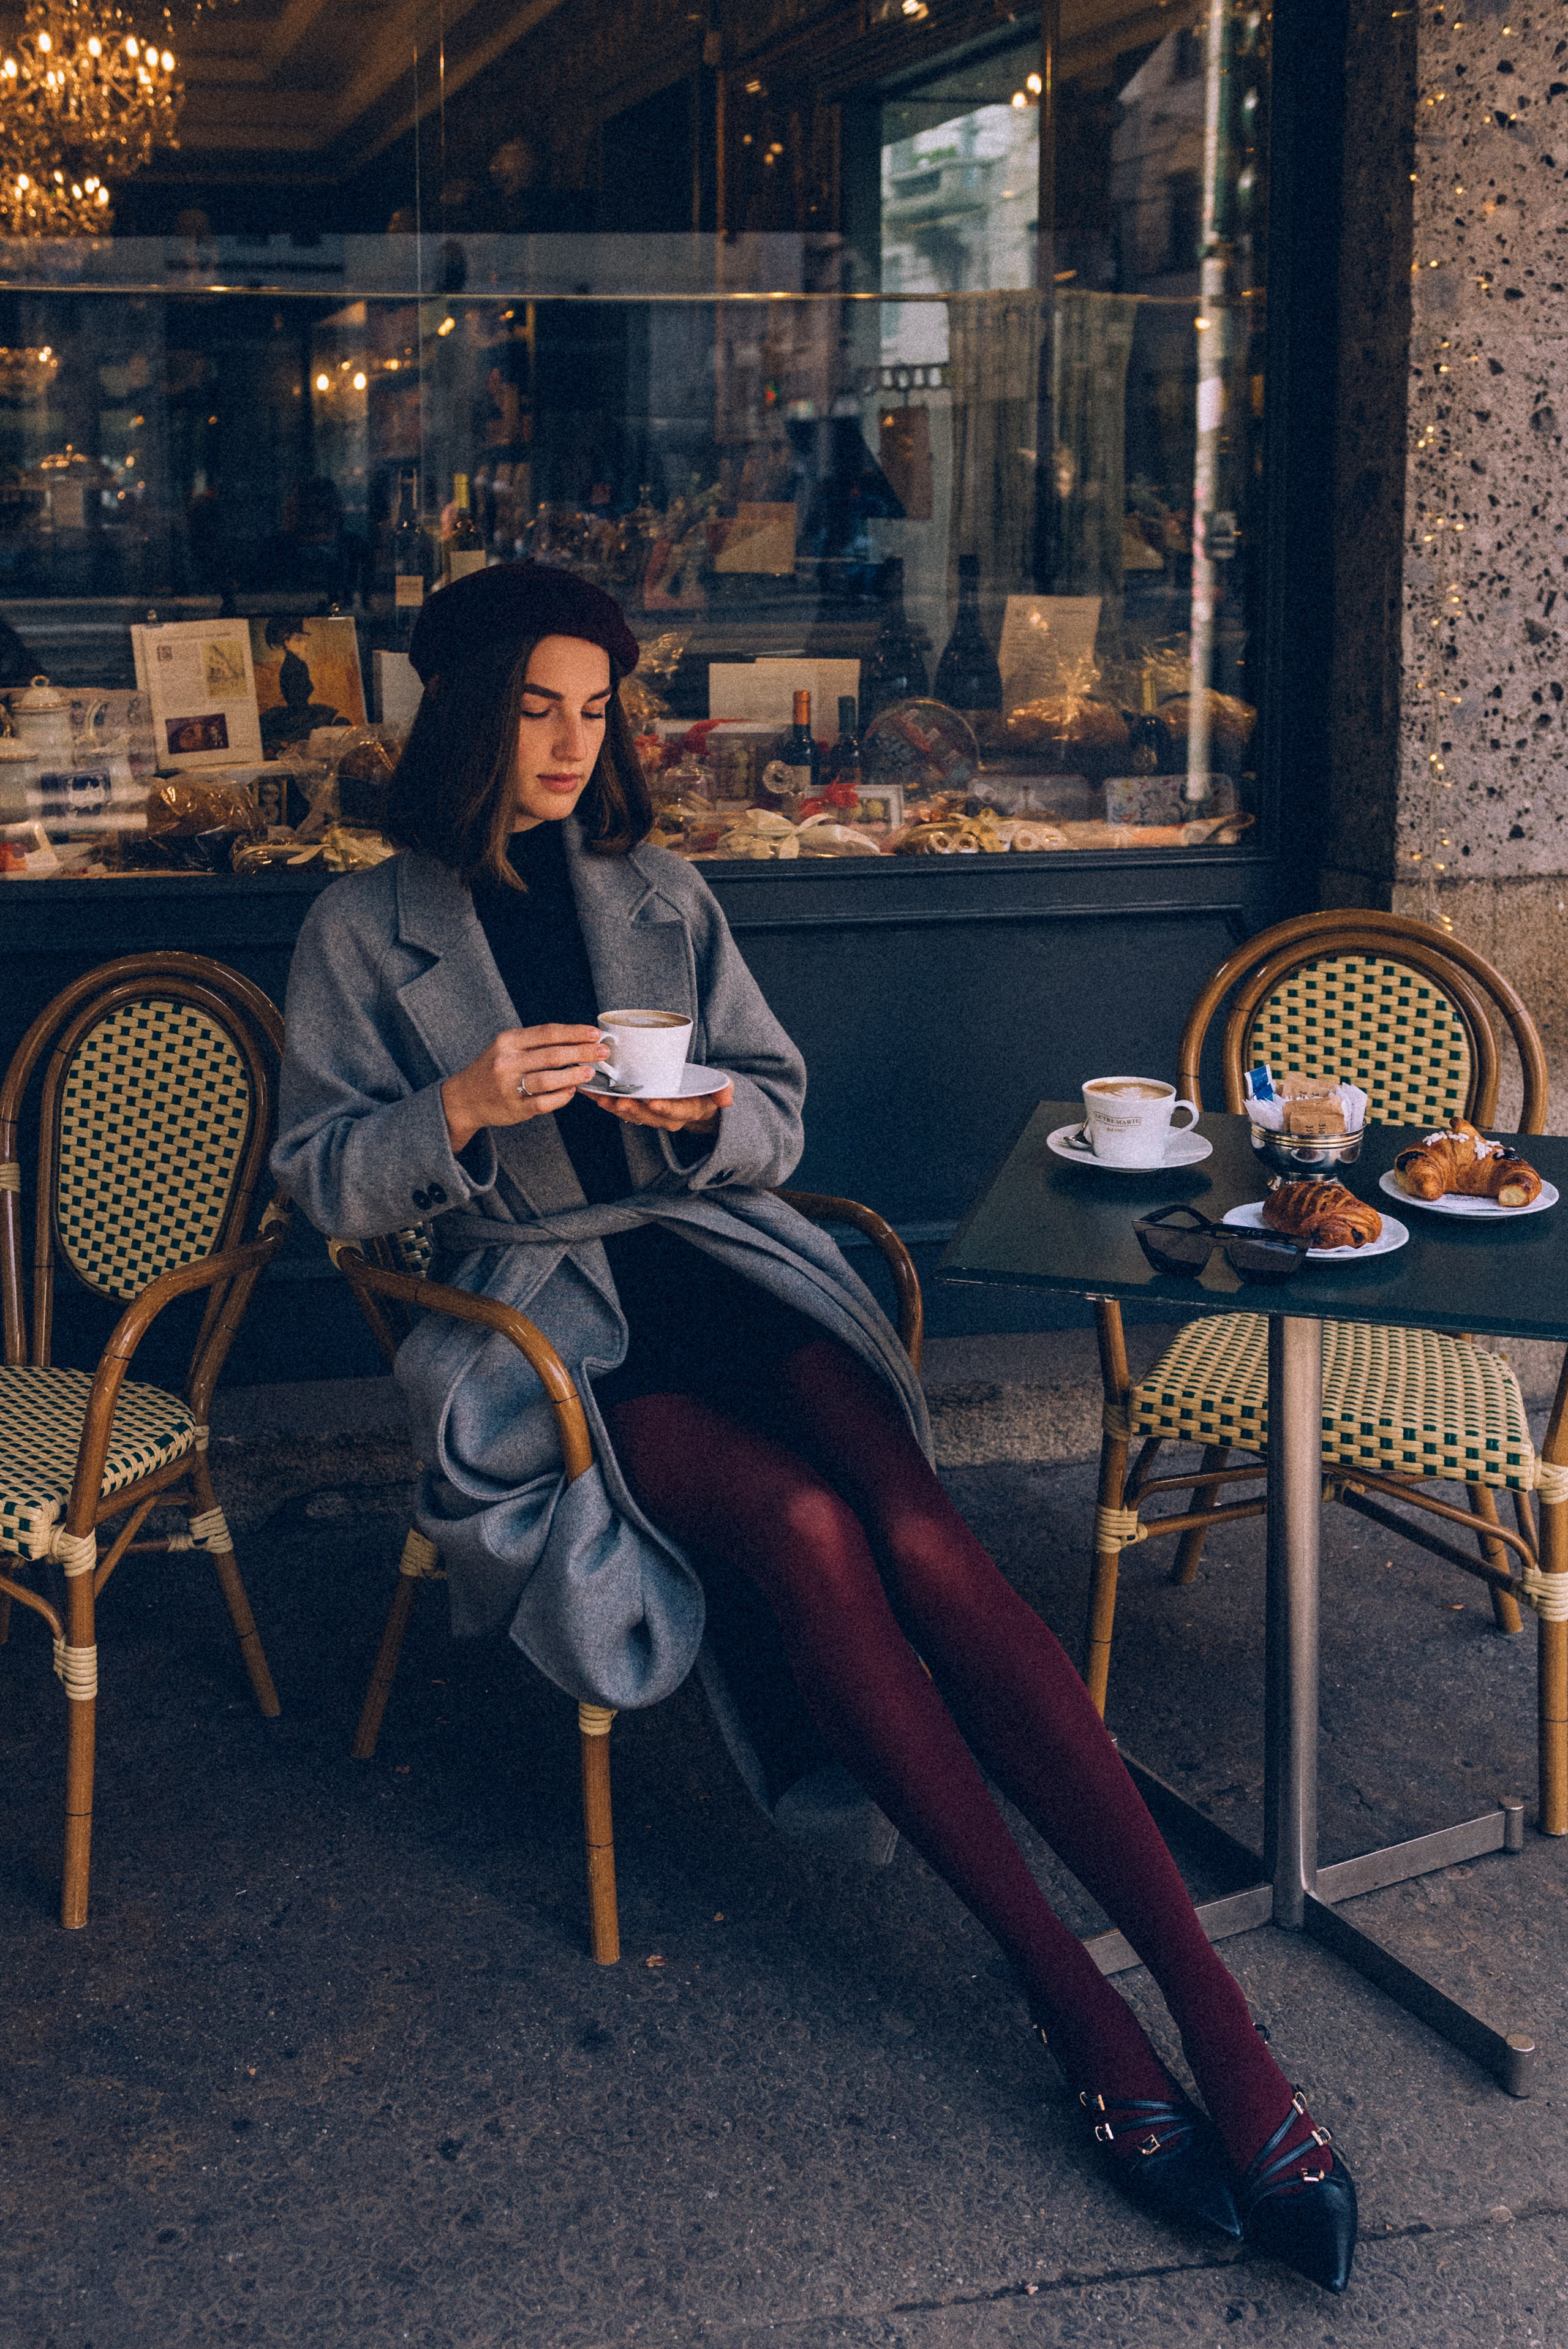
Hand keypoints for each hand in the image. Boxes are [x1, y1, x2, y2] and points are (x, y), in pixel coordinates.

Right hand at [442, 1023, 606, 1151]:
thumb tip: (576, 1040)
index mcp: (507, 1041)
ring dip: (573, 1075)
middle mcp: (507, 1061)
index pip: (547, 1033)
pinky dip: (561, 1097)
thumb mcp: (506, 1048)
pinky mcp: (514, 1108)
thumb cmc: (493, 1069)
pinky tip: (572, 1091)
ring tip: (590, 1072)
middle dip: (582, 1052)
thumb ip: (535, 1043)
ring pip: (548, 1079)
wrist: (464, 1099)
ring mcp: (509, 1086)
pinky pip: (544, 1102)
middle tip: (603, 1052)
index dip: (574, 1032)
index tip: (595, 1034)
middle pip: (552, 1054)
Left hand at [588, 1081, 733, 1135]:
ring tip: (599, 1098)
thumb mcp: (720, 1091)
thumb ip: (724, 1091)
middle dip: (633, 1109)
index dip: (665, 1108)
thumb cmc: (706, 1093)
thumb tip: (727, 1098)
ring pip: (631, 1114)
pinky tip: (591, 1093)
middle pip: (648, 1116)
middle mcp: (666, 1117)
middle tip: (619, 1101)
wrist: (697, 1105)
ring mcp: (651, 1115)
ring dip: (614, 1107)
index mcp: (686, 1111)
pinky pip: (621, 1107)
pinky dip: (606, 1101)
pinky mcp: (639, 1110)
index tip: (654, 1102)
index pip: (677, 1112)